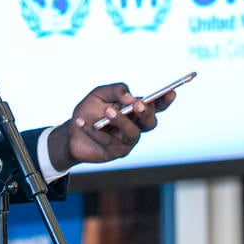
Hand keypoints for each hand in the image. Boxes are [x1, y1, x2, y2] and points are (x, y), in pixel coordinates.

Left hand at [46, 82, 173, 169]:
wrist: (72, 133)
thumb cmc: (89, 110)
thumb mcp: (100, 94)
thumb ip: (116, 90)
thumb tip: (129, 96)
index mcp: (136, 111)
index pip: (156, 106)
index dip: (165, 101)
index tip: (172, 92)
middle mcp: (136, 127)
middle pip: (150, 123)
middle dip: (146, 113)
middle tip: (137, 104)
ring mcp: (127, 142)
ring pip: (132, 133)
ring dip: (121, 121)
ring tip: (107, 111)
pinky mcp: (115, 153)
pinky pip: (108, 141)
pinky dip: (94, 130)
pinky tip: (80, 122)